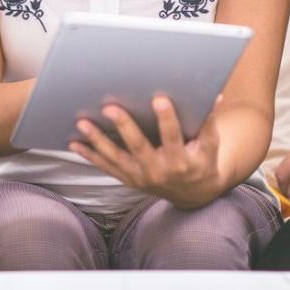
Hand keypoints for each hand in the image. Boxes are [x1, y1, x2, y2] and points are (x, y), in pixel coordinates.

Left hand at [69, 95, 222, 209]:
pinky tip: (74, 143)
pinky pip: (106, 167)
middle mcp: (158, 171)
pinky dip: (90, 155)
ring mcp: (141, 177)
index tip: (159, 99)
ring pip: (116, 158)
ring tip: (82, 123)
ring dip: (98, 141)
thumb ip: (209, 122)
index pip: (173, 138)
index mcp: (181, 161)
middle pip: (139, 147)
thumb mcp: (211, 145)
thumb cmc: (202, 161)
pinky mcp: (129, 179)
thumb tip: (215, 95)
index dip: (167, 119)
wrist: (194, 193)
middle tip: (110, 108)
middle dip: (124, 126)